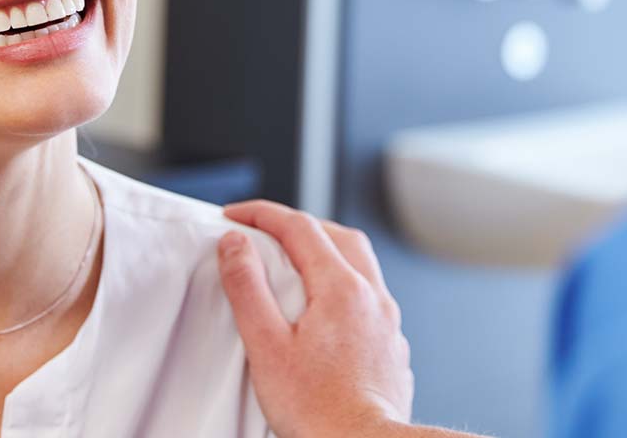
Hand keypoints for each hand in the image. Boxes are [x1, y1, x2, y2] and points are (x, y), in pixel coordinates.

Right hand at [217, 199, 413, 437]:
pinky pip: (371, 296)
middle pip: (337, 235)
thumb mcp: (267, 346)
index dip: (262, 214)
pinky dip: (345, 285)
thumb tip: (236, 244)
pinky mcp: (392, 347)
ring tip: (297, 262)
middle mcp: (372, 296)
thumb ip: (248, 288)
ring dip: (328, 250)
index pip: (299, 227)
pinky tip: (328, 309)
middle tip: (266, 231)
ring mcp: (387, 321)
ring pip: (360, 263)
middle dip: (299, 224)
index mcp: (341, 287)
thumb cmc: (319, 412)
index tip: (235, 215)